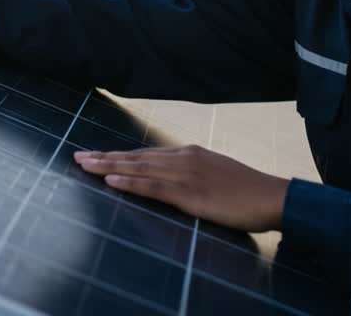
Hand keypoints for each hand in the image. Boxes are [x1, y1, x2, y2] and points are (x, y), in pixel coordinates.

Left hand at [74, 145, 289, 232]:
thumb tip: (175, 181)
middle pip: (135, 157)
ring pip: (137, 168)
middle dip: (105, 157)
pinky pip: (152, 187)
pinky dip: (128, 182)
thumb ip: (194, 175)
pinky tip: (109, 181)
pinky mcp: (188, 193)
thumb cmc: (248, 191)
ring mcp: (184, 174)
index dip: (120, 155)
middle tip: (78, 157)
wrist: (271, 196)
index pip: (146, 154)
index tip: (98, 155)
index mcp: (189, 153)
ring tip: (83, 166)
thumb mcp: (217, 175)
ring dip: (107, 167)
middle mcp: (183, 158)